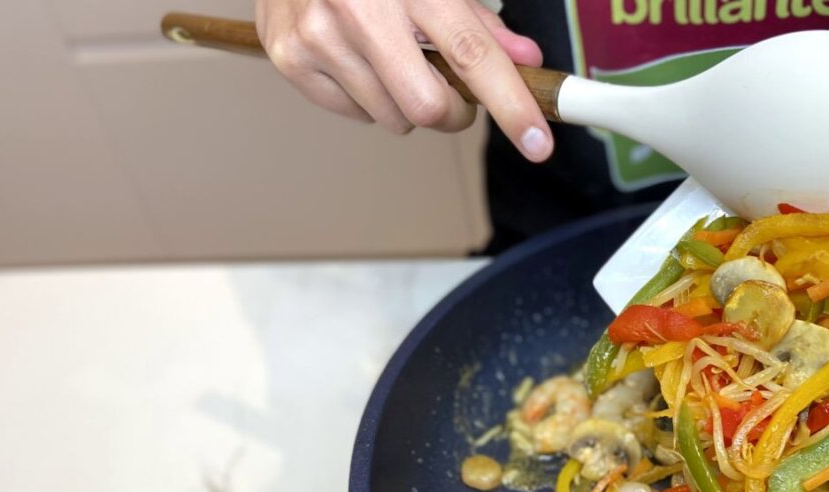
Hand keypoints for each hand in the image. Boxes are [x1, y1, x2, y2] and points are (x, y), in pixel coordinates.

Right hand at [256, 0, 553, 160]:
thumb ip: (480, 22)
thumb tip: (524, 60)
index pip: (472, 56)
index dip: (511, 105)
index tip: (537, 141)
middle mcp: (361, 9)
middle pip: (429, 107)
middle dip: (452, 112)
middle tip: (449, 89)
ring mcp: (320, 36)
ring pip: (392, 118)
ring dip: (405, 103)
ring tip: (389, 58)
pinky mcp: (291, 58)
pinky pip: (354, 114)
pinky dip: (367, 99)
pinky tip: (356, 58)